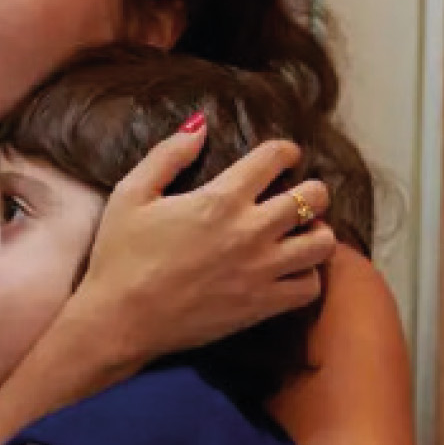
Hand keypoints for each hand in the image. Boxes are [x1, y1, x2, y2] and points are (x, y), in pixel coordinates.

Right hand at [73, 119, 335, 367]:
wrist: (122, 320)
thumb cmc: (120, 254)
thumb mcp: (131, 194)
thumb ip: (168, 155)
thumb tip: (199, 124)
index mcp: (219, 200)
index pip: (274, 160)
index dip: (284, 151)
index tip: (282, 154)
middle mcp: (251, 232)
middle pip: (313, 198)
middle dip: (310, 187)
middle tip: (295, 191)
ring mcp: (262, 271)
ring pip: (323, 243)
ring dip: (316, 230)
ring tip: (299, 230)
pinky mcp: (264, 305)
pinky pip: (311, 285)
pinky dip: (308, 273)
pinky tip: (288, 267)